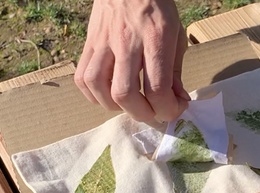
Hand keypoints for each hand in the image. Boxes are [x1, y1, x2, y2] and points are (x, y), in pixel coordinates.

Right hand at [75, 0, 189, 121]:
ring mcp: (104, 41)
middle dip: (142, 114)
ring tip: (130, 105)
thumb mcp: (176, 34)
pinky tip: (108, 96)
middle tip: (153, 112)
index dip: (168, 109)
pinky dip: (93, 95)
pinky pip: (82, 76)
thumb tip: (178, 102)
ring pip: (98, 86)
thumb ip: (176, 71)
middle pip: (125, 93)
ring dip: (115, 106)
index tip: (175, 109)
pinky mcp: (89, 42)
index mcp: (155, 38)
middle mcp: (127, 41)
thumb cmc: (157, 6)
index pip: (157, 88)